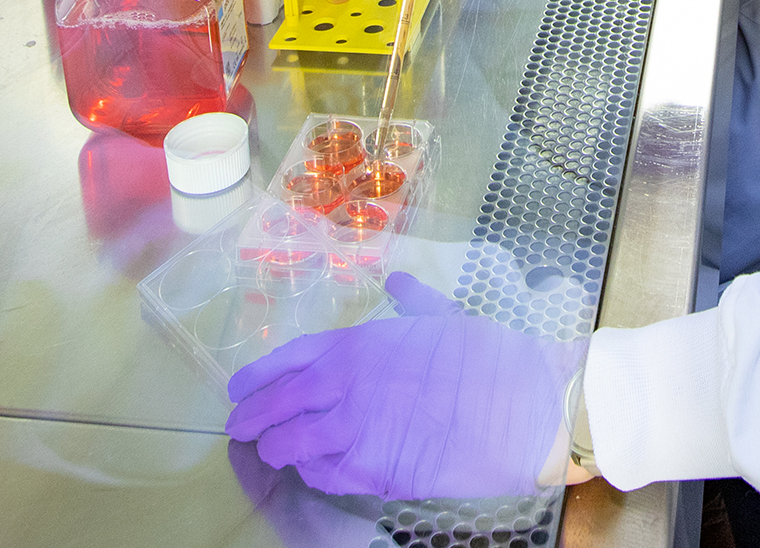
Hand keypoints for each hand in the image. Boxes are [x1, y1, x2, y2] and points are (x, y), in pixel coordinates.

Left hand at [226, 273, 578, 502]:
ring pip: (290, 445)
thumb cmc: (489, 358)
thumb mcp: (447, 317)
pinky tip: (312, 471)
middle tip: (239, 429)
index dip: (257, 376)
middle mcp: (344, 384)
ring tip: (272, 453)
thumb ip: (414, 303)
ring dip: (276, 450)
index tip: (238, 389)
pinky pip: (322, 476)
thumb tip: (397, 282)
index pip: (288, 359)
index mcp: (359, 343)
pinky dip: (311, 474)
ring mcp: (353, 430)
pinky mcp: (370, 471)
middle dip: (252, 418)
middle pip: (277, 405)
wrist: (521, 407)